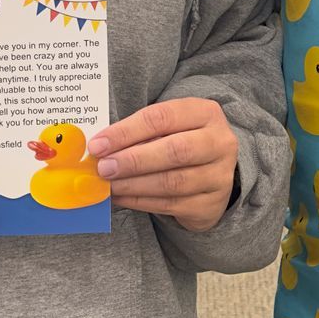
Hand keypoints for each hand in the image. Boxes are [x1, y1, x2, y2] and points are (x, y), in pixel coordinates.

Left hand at [88, 97, 238, 231]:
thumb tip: (100, 148)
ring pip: (173, 182)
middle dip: (133, 160)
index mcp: (206, 113)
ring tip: (109, 185)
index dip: (127, 131)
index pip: (162, 117)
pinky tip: (121, 197)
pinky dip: (140, 201)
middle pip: (175, 151)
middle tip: (103, 168)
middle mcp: (220, 142)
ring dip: (134, 184)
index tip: (98, 144)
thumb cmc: (180, 142)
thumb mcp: (168, 128)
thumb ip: (140, 133)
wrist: (212, 175)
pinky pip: (170, 204)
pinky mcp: (210, 204)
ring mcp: (219, 176)